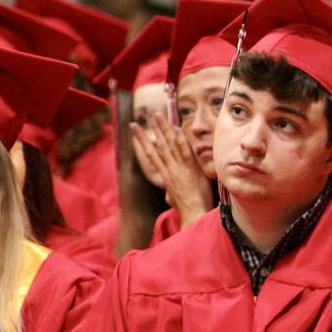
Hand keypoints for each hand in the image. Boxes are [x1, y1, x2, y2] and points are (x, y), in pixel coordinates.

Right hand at [130, 113, 212, 227]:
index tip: (138, 133)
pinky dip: (180, 140)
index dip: (144, 143)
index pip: (152, 156)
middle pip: (157, 147)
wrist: (194, 215)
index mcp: (165, 176)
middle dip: (150, 131)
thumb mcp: (174, 200)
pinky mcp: (190, 170)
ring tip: (156, 116)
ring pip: (168, 146)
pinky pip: (184, 152)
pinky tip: (176, 129)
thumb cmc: (187, 209)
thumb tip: (168, 195)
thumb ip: (170, 194)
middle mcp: (169, 170)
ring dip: (162, 129)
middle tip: (142, 119)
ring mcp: (178, 169)